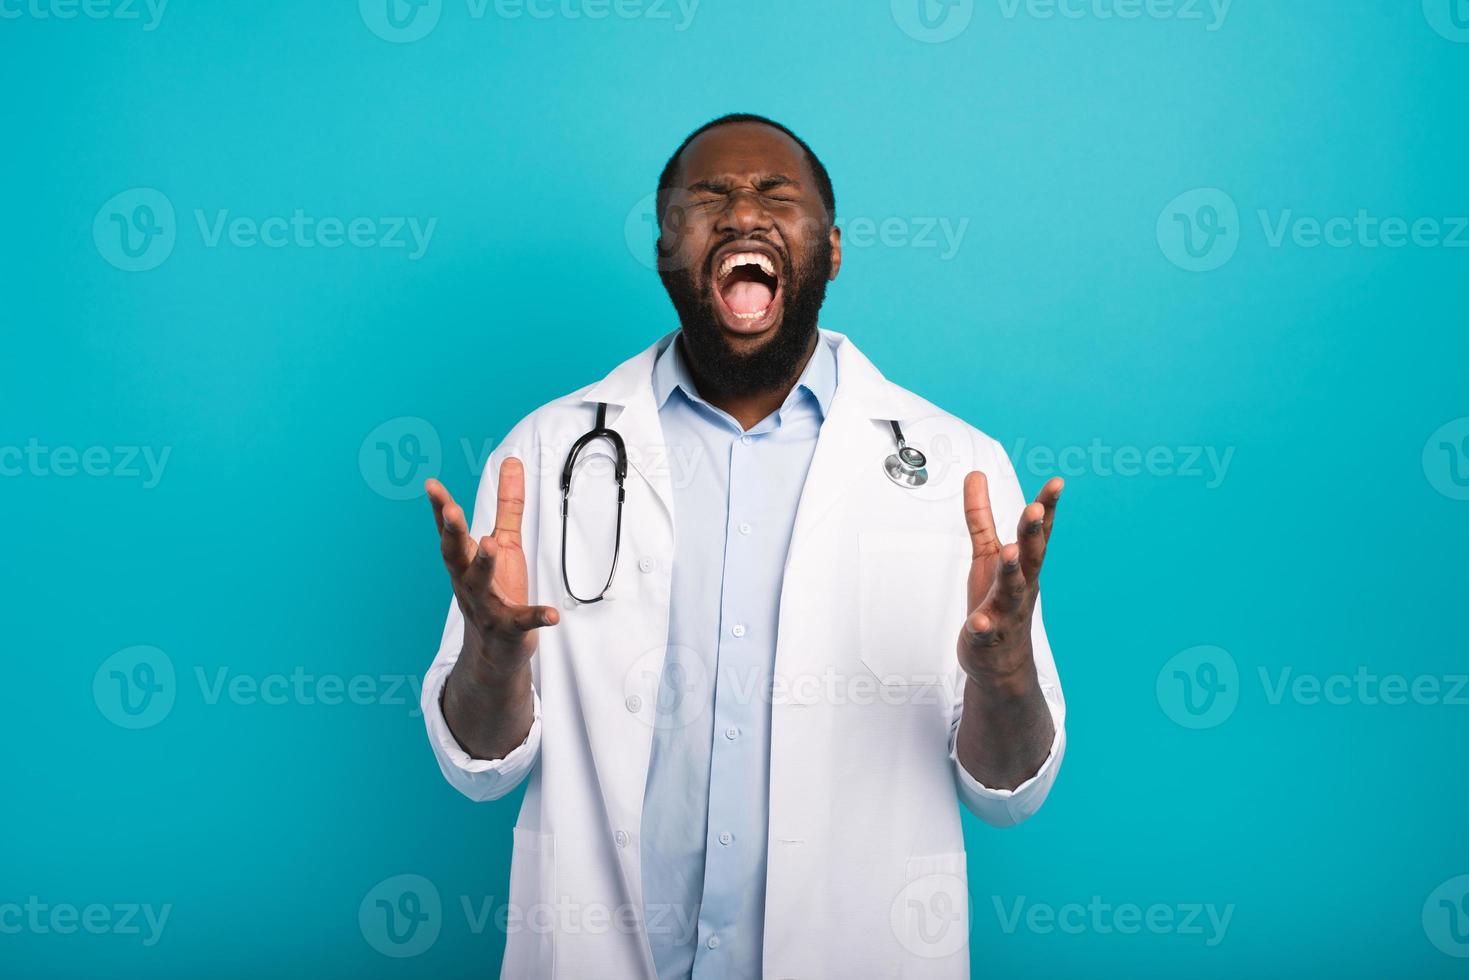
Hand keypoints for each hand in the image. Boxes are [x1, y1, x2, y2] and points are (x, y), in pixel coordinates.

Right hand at [426, 460, 558, 678]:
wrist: (496, 650)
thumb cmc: (498, 589)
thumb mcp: (504, 542)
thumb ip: (508, 504)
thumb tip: (512, 460)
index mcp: (465, 561)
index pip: (449, 532)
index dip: (440, 509)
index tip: (431, 485)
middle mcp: (468, 582)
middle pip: (455, 555)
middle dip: (452, 533)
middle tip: (452, 510)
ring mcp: (488, 606)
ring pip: (481, 585)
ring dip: (484, 564)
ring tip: (491, 544)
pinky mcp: (511, 628)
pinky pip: (524, 622)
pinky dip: (537, 617)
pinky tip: (552, 614)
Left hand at [957, 472, 1062, 686]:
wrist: (1001, 662)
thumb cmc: (996, 602)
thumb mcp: (986, 554)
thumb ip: (980, 516)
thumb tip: (976, 475)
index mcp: (1024, 566)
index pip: (1039, 533)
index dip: (1047, 507)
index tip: (1057, 482)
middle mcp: (1021, 587)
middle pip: (1030, 557)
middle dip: (1032, 533)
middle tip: (1034, 508)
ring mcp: (1005, 613)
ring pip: (1010, 591)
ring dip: (1011, 571)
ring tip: (1008, 552)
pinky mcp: (985, 638)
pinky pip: (985, 633)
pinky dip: (983, 627)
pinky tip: (979, 622)